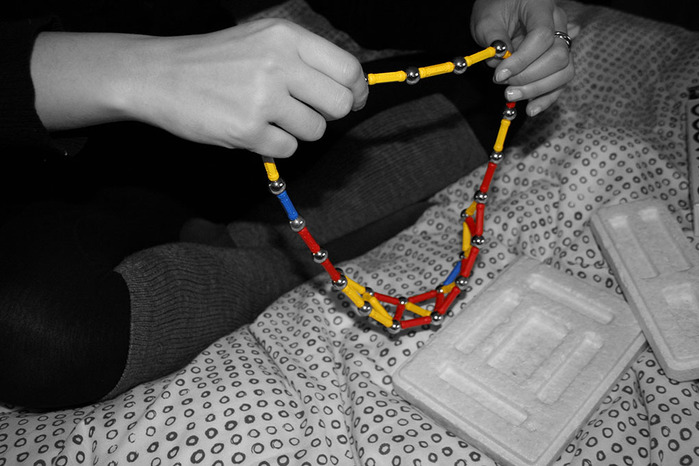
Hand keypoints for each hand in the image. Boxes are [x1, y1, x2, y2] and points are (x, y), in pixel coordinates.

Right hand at [32, 19, 368, 156]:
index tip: (353, 101)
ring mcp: (263, 98)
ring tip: (269, 117)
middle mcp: (279, 63)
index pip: (349, 69)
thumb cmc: (216, 60)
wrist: (161, 75)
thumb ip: (305, 58)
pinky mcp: (248, 129)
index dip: (357, 91)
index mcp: (287, 37)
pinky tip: (253, 129)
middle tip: (305, 112)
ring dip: (298, 131)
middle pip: (340, 104)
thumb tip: (349, 88)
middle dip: (328, 114)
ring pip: (315, 131)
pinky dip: (274, 146)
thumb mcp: (262, 39)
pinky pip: (288, 149)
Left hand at [470, 0, 574, 115]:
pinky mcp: (558, 61)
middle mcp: (559, 23)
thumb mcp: (486, 20)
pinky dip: (547, 98)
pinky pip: (561, 82)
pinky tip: (531, 109)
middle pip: (559, 56)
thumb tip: (502, 62)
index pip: (542, 36)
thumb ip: (494, 39)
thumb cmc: (494, 8)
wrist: (503, 5)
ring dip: (538, 90)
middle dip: (529, 77)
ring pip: (565, 71)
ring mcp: (562, 42)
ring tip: (511, 96)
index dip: (522, 60)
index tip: (499, 74)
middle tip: (503, 84)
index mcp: (541, 7)